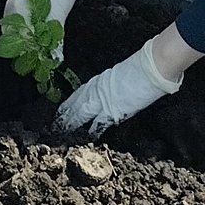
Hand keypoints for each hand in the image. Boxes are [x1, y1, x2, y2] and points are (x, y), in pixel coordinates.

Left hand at [56, 26, 196, 137]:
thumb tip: (112, 93)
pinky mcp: (113, 111)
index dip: (69, 103)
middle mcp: (98, 90)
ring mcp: (104, 101)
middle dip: (65, 115)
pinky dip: (90, 130)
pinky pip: (98, 122)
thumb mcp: (121, 75)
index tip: (60, 111)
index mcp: (99, 81)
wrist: (151, 67)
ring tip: (61, 131)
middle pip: (76, 104)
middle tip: (53, 125)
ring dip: (72, 123)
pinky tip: (83, 137)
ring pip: (81, 113)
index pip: (79, 94)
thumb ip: (112, 85)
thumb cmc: (141, 68)